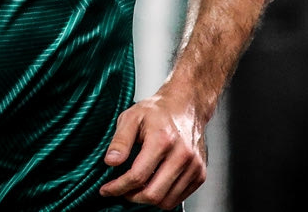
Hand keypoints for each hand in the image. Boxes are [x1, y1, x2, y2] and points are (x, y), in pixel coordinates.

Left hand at [99, 91, 207, 209]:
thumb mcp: (131, 117)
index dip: (118, 187)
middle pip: (153, 194)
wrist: (185, 106)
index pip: (137, 176)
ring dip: (147, 200)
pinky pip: (179, 198)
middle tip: (121, 190)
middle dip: (132, 197)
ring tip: (136, 189)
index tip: (107, 189)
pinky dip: (163, 198)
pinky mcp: (200, 173)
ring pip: (167, 201)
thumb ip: (120, 140)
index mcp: (163, 139)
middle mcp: (182, 155)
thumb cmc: (158, 111)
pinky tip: (153, 185)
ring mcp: (194, 166)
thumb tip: (111, 161)